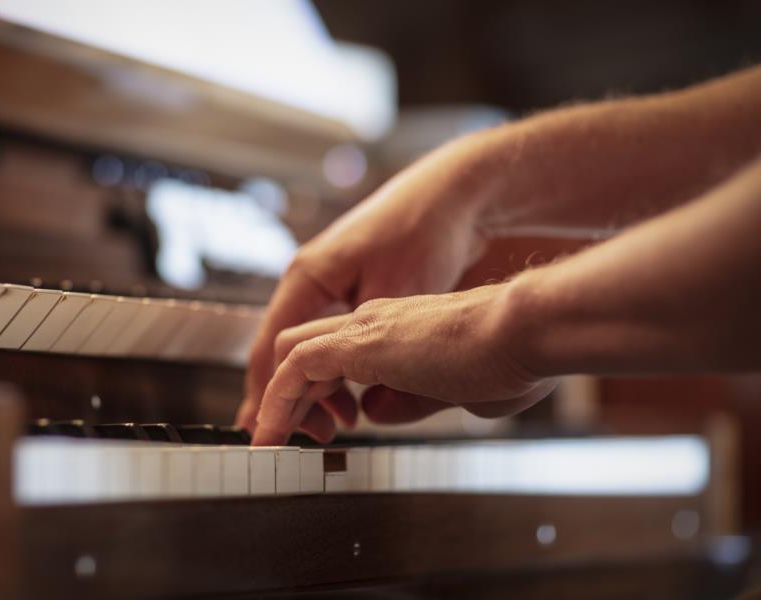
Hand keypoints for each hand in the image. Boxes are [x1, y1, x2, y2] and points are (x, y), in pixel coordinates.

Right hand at [237, 135, 498, 437]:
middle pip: (284, 352)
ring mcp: (331, 283)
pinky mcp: (353, 287)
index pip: (272, 351)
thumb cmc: (423, 233)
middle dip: (290, 399)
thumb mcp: (396, 299)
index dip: (268, 398)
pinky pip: (331, 338)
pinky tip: (355, 393)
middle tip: (305, 439)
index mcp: (307, 279)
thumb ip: (374, 354)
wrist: (453, 195)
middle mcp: (310, 281)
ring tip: (338, 423)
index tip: (266, 436)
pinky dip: (337, 369)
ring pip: (309, 347)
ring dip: (317, 387)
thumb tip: (369, 412)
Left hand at [252, 284, 556, 445]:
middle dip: (289, 393)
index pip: (342, 355)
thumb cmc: (512, 360)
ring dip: (276, 400)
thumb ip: (408, 400)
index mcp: (400, 332)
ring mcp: (366, 327)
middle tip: (281, 435)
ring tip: (267, 442)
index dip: (322, 392)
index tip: (319, 426)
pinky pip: (296, 368)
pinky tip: (272, 434)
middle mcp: (376, 321)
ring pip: (293, 354)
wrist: (524, 330)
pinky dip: (277, 401)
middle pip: (308, 348)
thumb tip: (374, 413)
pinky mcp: (360, 342)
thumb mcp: (454, 393)